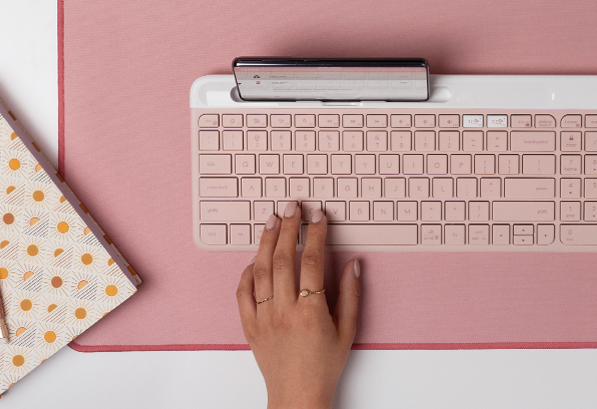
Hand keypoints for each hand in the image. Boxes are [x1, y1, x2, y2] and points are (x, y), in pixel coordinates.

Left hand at [237, 202, 360, 408]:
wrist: (297, 395)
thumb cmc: (324, 366)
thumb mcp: (347, 331)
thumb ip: (350, 296)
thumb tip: (353, 264)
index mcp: (311, 312)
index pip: (311, 261)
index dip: (315, 234)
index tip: (319, 216)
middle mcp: (284, 311)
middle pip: (282, 258)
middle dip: (288, 227)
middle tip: (292, 207)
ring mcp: (263, 317)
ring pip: (260, 270)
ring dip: (266, 241)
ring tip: (273, 220)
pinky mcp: (249, 325)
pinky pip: (243, 292)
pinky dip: (247, 271)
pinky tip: (255, 258)